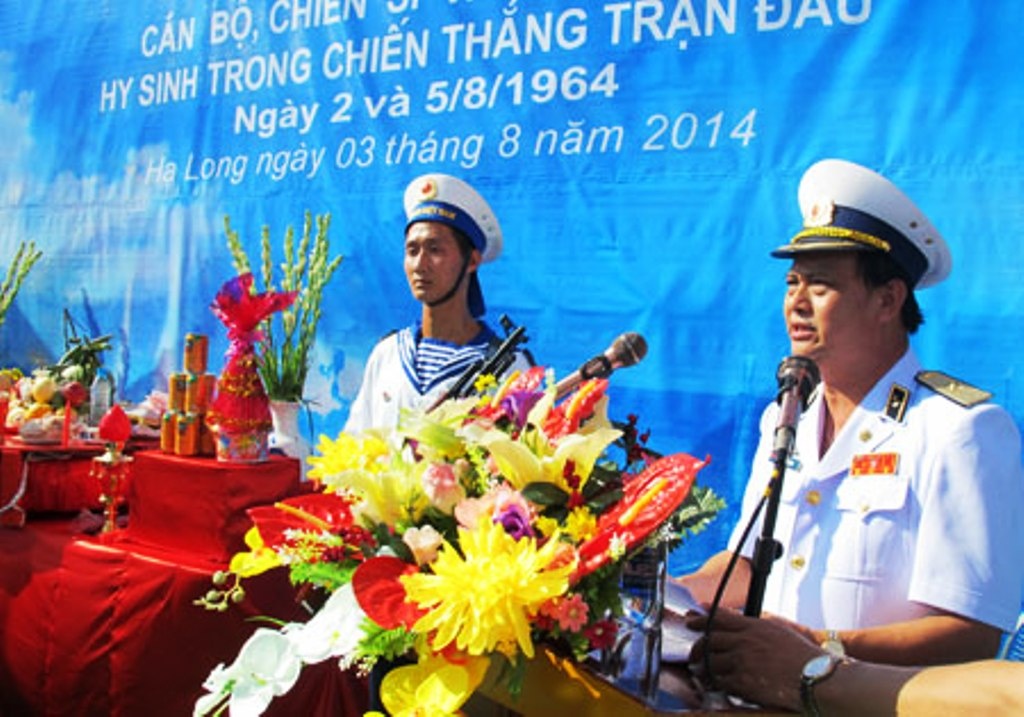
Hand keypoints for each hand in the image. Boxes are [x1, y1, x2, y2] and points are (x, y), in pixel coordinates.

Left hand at [685, 608, 823, 710]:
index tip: (691, 619)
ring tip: (702, 671)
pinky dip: (717, 683)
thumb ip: (757, 627)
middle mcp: (744, 641)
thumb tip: (742, 626)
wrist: (814, 678)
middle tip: (694, 652)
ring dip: (704, 667)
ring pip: (711, 661)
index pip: (720, 617)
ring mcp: (741, 661)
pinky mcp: (742, 682)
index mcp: (754, 626)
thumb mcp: (779, 631)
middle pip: (709, 639)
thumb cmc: (804, 657)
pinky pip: (720, 681)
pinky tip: (718, 685)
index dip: (702, 618)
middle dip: (698, 646)